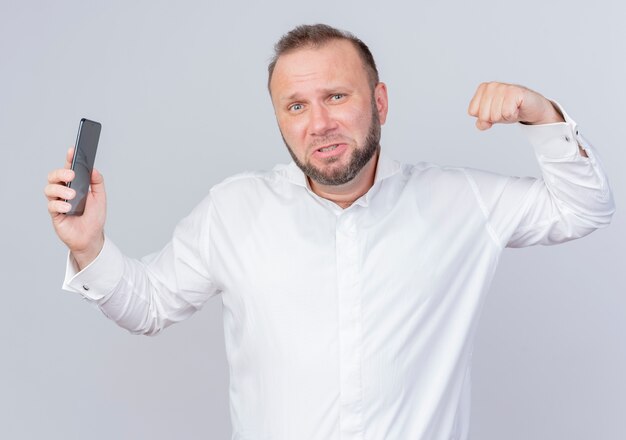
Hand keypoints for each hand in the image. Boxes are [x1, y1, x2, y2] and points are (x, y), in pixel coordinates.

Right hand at [44, 147, 106, 269]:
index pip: (69, 168)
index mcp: (75, 184)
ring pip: (49, 188)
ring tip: (72, 195)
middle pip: (54, 176)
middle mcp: (64, 191)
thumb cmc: (94, 217)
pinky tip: (67, 207)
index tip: (72, 151)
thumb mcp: (100, 198)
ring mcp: (58, 201)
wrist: (91, 237)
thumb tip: (93, 169)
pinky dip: (59, 204)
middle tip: (71, 174)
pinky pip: (51, 205)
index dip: (69, 159)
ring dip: (60, 189)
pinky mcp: (55, 214)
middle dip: (61, 172)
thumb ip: (97, 183)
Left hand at [468, 82, 564, 129]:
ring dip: (505, 117)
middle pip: (483, 115)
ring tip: (512, 109)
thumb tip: (482, 124)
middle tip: (504, 110)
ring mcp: (503, 87)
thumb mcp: (491, 118)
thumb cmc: (509, 110)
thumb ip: (482, 122)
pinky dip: (512, 116)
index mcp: (483, 89)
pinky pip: (506, 113)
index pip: (472, 111)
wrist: (531, 108)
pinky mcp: (515, 92)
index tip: (495, 110)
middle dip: (495, 118)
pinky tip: (517, 108)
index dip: (484, 117)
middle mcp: (492, 86)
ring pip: (495, 116)